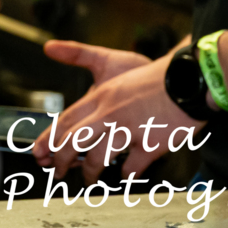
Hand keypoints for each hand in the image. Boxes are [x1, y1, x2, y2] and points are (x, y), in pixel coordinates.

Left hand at [31, 40, 204, 179]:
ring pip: (98, 157)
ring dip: (90, 172)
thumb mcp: (111, 61)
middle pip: (74, 141)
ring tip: (89, 179)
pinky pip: (133, 165)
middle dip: (61, 161)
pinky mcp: (152, 143)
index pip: (65, 120)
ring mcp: (130, 130)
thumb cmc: (153, 74)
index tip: (39, 152)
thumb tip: (48, 48)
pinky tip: (124, 174)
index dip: (49, 139)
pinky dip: (126, 173)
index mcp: (101, 96)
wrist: (188, 79)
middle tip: (57, 172)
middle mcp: (110, 113)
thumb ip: (79, 55)